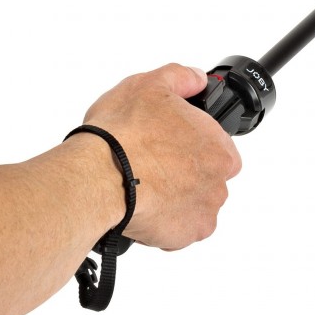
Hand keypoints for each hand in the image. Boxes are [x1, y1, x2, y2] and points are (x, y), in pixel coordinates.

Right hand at [81, 63, 242, 250]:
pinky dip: (164, 220)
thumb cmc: (122, 134)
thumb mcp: (149, 84)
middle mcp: (217, 182)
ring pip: (193, 203)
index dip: (193, 141)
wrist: (97, 177)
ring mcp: (201, 212)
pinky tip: (143, 204)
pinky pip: (179, 229)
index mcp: (217, 147)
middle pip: (206, 176)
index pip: (218, 145)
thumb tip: (196, 80)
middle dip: (184, 171)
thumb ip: (181, 77)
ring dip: (175, 196)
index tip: (171, 141)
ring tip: (144, 184)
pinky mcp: (183, 237)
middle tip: (153, 162)